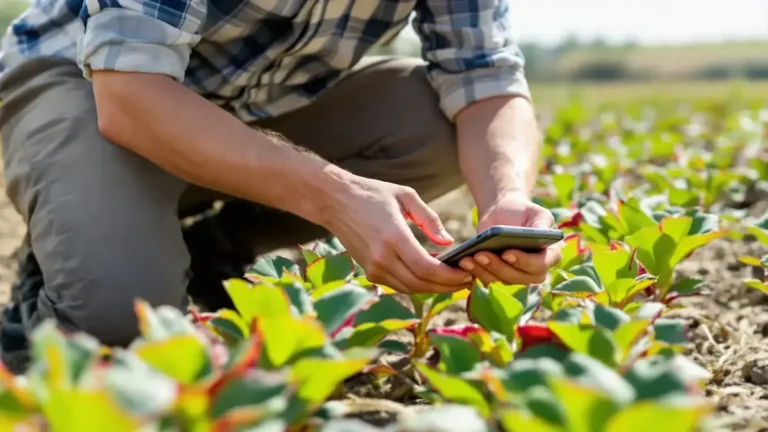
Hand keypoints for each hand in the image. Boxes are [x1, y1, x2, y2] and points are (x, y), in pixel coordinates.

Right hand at [321, 172, 472, 293]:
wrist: (334, 201)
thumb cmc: (373, 193)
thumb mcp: (405, 196)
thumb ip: (429, 219)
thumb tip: (448, 241)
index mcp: (394, 237)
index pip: (427, 268)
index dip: (450, 276)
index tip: (467, 273)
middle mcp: (382, 257)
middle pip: (421, 284)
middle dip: (447, 286)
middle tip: (468, 280)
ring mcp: (373, 268)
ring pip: (411, 289)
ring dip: (434, 288)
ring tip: (454, 281)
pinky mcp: (369, 272)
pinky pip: (399, 286)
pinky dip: (418, 284)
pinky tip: (432, 276)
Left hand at [461, 191, 561, 285]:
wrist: (505, 213)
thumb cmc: (523, 213)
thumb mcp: (537, 213)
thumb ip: (542, 224)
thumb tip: (541, 233)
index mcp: (549, 256)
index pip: (540, 265)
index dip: (524, 262)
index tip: (507, 253)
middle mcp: (534, 272)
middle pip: (518, 277)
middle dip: (498, 267)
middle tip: (480, 254)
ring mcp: (515, 277)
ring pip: (499, 281)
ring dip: (482, 270)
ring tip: (467, 259)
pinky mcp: (497, 277)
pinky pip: (486, 279)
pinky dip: (474, 271)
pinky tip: (463, 262)